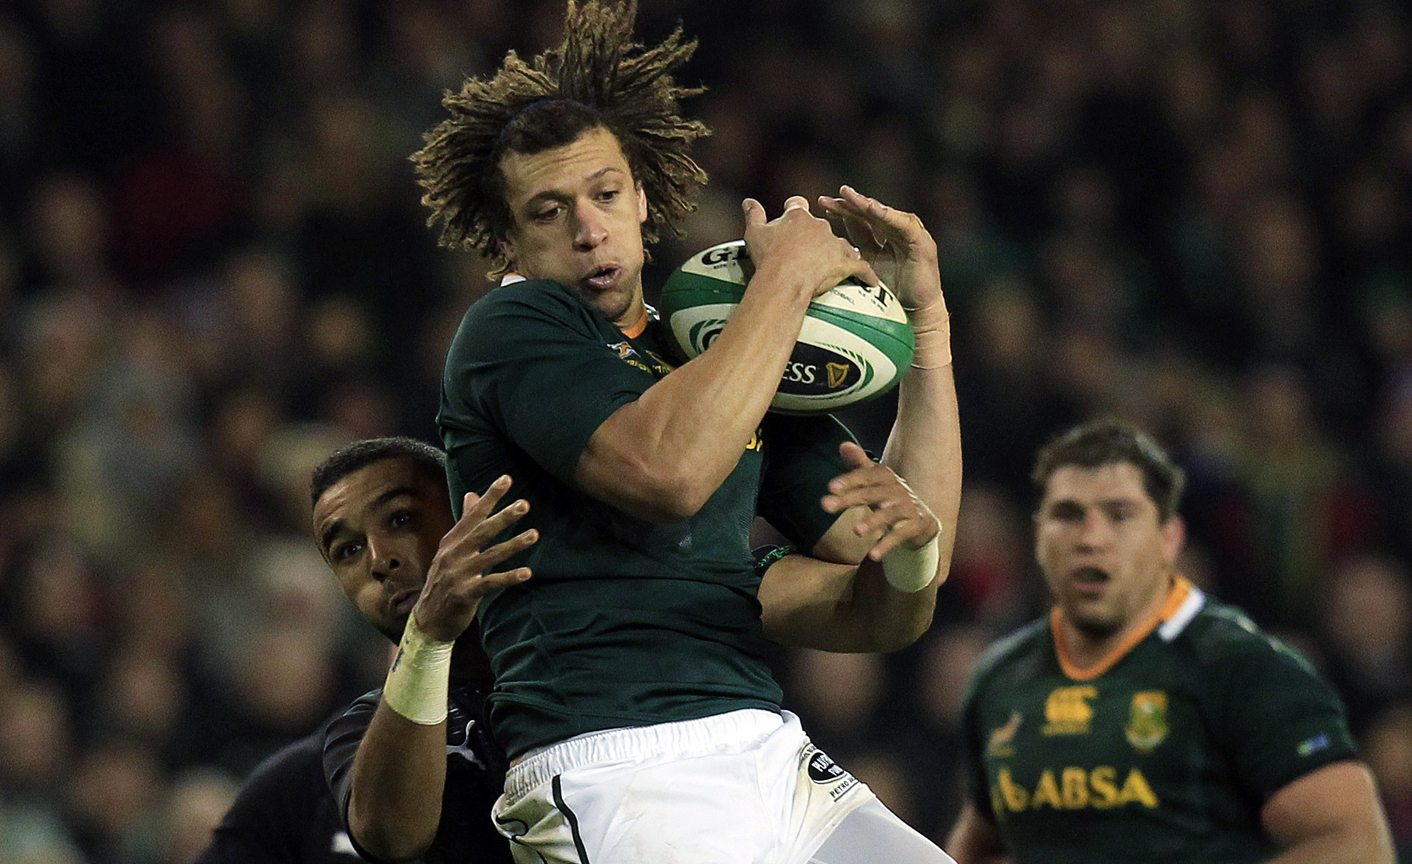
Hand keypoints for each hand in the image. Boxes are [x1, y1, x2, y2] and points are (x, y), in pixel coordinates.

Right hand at [411, 476, 537, 641]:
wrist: (428, 619)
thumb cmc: (444, 581)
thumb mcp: (451, 550)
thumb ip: (465, 523)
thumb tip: (471, 494)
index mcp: (452, 541)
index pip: (473, 515)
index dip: (490, 497)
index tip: (506, 479)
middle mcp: (454, 554)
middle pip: (482, 532)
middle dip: (504, 517)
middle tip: (524, 504)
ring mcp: (458, 574)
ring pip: (490, 556)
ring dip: (514, 545)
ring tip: (534, 535)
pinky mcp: (465, 594)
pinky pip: (490, 583)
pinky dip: (509, 577)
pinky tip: (527, 573)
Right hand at [741, 195, 879, 299]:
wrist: (783, 279)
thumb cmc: (768, 256)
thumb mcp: (754, 233)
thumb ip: (753, 214)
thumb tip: (747, 200)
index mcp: (798, 217)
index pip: (797, 205)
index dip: (793, 211)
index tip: (790, 218)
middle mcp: (819, 226)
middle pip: (820, 226)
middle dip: (814, 237)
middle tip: (806, 252)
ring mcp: (834, 243)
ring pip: (841, 244)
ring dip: (838, 252)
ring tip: (835, 264)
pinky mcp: (845, 262)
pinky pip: (860, 267)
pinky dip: (866, 274)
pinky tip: (871, 281)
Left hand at [817, 186, 942, 312]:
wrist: (916, 310)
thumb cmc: (892, 290)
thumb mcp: (867, 266)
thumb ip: (853, 251)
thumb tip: (827, 243)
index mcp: (882, 234)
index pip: (860, 218)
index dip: (842, 210)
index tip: (822, 204)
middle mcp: (896, 229)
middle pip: (870, 212)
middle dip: (849, 203)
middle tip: (828, 198)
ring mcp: (910, 233)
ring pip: (885, 214)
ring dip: (867, 204)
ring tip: (849, 197)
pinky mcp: (922, 241)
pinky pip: (904, 225)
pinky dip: (889, 216)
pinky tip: (873, 209)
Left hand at [821, 441, 938, 560]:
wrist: (922, 520)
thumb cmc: (890, 499)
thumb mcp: (875, 482)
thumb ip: (859, 465)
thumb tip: (843, 444)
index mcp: (885, 477)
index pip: (866, 475)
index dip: (850, 480)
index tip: (831, 487)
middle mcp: (897, 490)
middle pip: (872, 493)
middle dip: (850, 499)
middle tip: (826, 506)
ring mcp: (907, 508)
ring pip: (888, 514)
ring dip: (873, 522)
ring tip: (856, 531)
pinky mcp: (915, 526)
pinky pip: (900, 535)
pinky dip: (887, 544)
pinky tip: (873, 555)